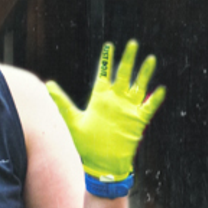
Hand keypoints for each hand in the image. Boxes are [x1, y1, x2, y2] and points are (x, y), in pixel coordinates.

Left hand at [46, 40, 165, 181]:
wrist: (102, 164)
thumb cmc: (86, 144)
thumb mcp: (73, 120)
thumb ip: (62, 102)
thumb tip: (47, 84)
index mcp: (100, 98)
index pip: (105, 74)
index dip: (107, 60)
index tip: (109, 46)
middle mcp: (115, 100)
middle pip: (123, 75)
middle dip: (128, 59)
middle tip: (132, 43)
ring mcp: (128, 109)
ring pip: (138, 86)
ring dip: (144, 74)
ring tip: (150, 59)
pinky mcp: (138, 121)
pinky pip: (148, 107)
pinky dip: (154, 99)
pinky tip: (160, 89)